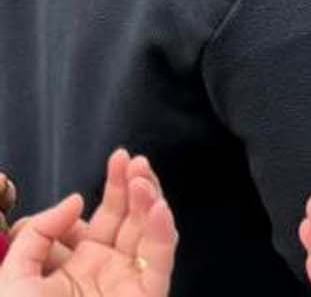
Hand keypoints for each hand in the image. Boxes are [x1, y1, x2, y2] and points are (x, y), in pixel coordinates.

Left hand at [0, 149, 175, 295]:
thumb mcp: (13, 277)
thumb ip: (38, 234)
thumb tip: (78, 199)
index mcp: (78, 264)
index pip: (104, 217)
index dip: (113, 187)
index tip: (117, 159)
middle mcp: (109, 268)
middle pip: (130, 217)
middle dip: (134, 185)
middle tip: (132, 159)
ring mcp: (130, 279)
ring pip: (149, 230)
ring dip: (150, 200)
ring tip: (141, 176)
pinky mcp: (148, 292)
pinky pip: (161, 257)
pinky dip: (163, 230)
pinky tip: (157, 207)